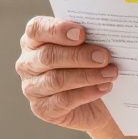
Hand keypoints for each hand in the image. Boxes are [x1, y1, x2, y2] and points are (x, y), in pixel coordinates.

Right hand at [15, 16, 117, 133]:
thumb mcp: (88, 46)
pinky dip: (87, 93)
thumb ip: (88, 37)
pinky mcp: (42, 109)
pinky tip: (104, 87)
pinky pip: (63, 100)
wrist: (97, 102)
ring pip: (56, 80)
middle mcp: (27, 63)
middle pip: (48, 56)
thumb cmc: (89, 65)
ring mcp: (31, 88)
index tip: (81, 33)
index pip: (36, 29)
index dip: (57, 30)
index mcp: (34, 40)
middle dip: (79, 55)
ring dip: (87, 75)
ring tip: (110, 73)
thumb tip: (103, 34)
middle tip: (104, 56)